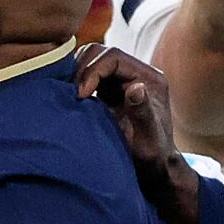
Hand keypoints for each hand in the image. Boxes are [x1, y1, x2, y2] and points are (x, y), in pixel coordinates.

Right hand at [77, 46, 202, 223]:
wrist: (154, 170)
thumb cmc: (152, 159)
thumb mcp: (149, 140)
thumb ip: (143, 113)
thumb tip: (135, 87)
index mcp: (150, 79)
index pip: (114, 56)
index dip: (93, 70)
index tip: (81, 95)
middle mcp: (136, 75)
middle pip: (100, 53)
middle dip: (81, 70)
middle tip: (71, 96)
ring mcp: (122, 82)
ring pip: (91, 62)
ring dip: (76, 75)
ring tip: (69, 99)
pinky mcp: (110, 93)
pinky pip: (88, 77)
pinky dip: (76, 84)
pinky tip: (71, 102)